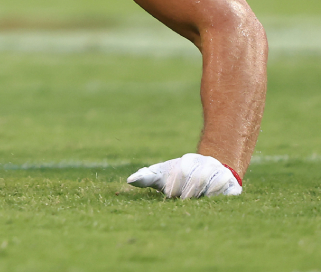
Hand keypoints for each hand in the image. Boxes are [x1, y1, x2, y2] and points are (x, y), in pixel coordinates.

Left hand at [127, 153, 241, 197]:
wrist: (211, 175)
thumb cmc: (180, 178)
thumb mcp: (162, 176)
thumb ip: (147, 177)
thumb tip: (129, 180)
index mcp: (188, 160)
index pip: (182, 170)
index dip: (174, 186)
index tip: (169, 195)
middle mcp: (207, 164)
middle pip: (197, 178)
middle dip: (186, 193)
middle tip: (181, 201)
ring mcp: (222, 174)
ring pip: (212, 184)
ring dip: (201, 197)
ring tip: (193, 203)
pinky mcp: (234, 187)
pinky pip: (227, 194)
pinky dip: (216, 200)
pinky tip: (208, 203)